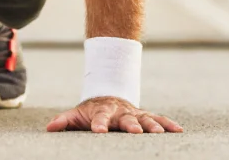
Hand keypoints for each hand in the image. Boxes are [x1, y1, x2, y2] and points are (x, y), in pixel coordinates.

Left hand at [46, 96, 182, 133]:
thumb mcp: (76, 115)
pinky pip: (159, 119)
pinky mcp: (145, 116)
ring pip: (145, 119)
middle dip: (131, 125)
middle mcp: (120, 112)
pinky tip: (178, 131)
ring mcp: (134, 113)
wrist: (108, 95)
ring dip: (152, 126)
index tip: (99, 131)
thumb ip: (65, 121)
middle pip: (126, 119)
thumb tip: (49, 127)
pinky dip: (168, 124)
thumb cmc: (90, 111)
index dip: (99, 124)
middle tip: (136, 132)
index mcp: (102, 112)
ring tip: (159, 134)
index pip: (100, 118)